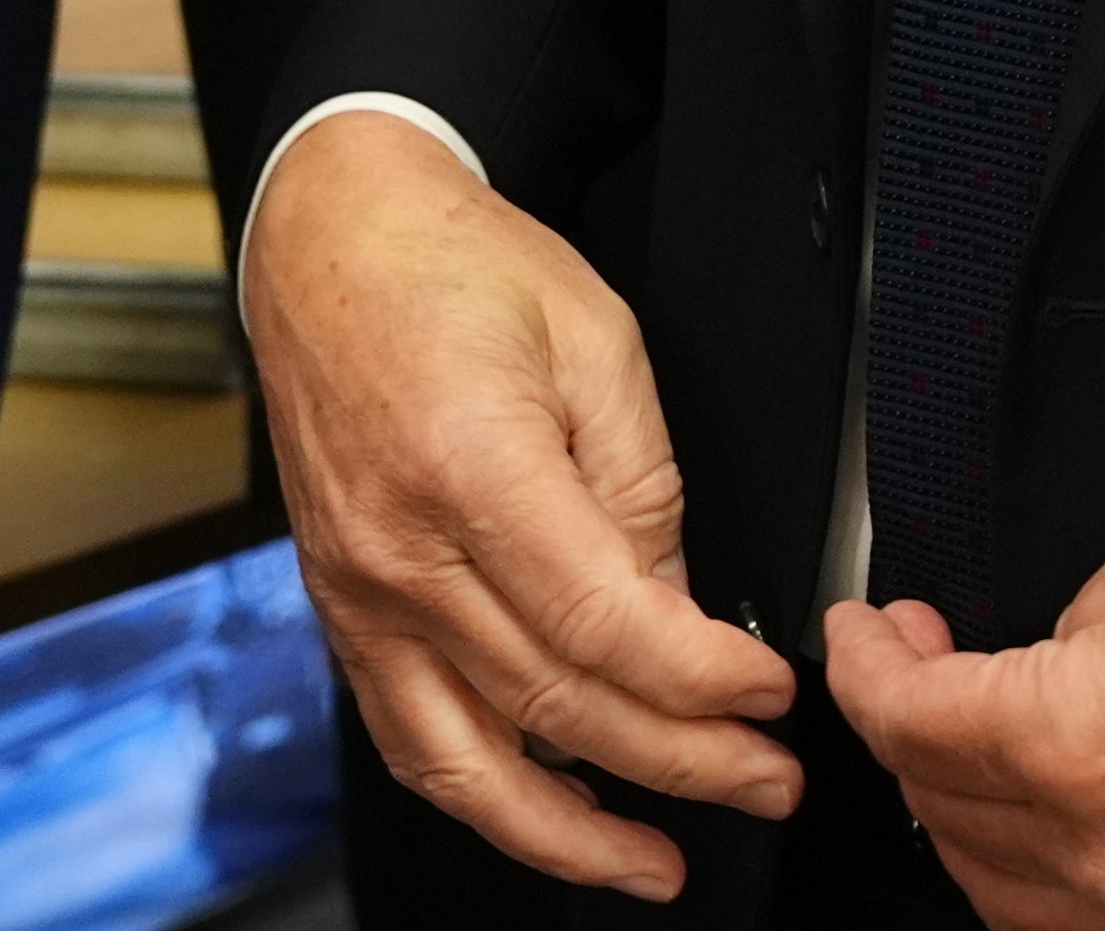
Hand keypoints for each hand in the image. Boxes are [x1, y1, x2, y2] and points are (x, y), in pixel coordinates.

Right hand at [249, 112, 797, 893]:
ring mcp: (359, 592)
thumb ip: (645, 486)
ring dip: (571, 832)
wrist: (334, 240)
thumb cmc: (460, 266)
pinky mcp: (343, 609)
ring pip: (466, 759)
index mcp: (473, 468)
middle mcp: (401, 550)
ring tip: (659, 863)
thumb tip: (682, 612)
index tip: (770, 697)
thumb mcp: (599, 341)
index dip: (703, 682)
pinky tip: (550, 815)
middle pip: (553, 704)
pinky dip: (483, 795)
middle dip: (678, 761)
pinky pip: (409, 734)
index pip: (605, 626)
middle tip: (765, 781)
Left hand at [829, 489, 1104, 930]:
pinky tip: (1051, 819)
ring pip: (997, 889)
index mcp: (1074, 741)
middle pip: (940, 809)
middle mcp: (1103, 850)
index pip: (910, 721)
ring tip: (975, 742)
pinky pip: (1083, 923)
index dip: (866, 665)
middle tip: (920, 658)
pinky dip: (1040, 877)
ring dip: (962, 815)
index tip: (865, 631)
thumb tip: (1053, 644)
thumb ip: (1077, 608)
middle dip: (908, 725)